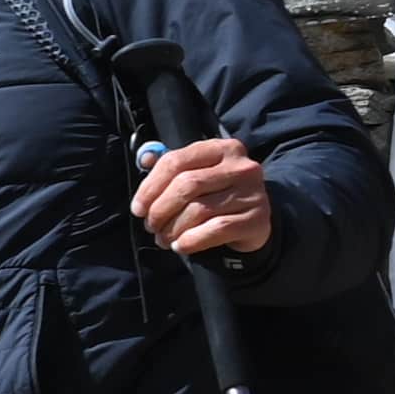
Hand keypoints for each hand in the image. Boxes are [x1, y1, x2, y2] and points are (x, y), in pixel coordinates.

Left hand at [132, 134, 278, 261]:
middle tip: (150, 226)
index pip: (176, 161)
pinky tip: (180, 245)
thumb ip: (171, 166)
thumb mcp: (197, 174)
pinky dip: (191, 241)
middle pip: (187, 185)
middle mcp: (241, 166)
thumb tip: (144, 158)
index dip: (150, 186)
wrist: (253, 220)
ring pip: (198, 210)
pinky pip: (215, 230)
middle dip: (160, 209)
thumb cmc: (217, 194)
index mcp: (222, 148)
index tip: (138, 208)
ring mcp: (252, 192)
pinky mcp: (256, 219)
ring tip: (163, 238)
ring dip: (173, 228)